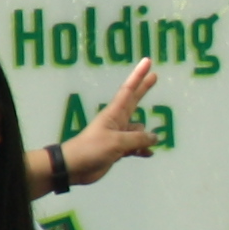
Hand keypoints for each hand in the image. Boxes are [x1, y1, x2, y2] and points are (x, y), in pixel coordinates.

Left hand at [65, 63, 163, 183]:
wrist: (73, 167)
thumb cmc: (92, 149)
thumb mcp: (117, 142)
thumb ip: (138, 139)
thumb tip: (154, 137)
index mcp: (114, 114)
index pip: (129, 90)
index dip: (139, 76)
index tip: (147, 62)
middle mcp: (117, 122)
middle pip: (135, 102)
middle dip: (144, 89)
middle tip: (155, 75)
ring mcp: (117, 136)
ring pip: (137, 131)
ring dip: (145, 137)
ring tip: (149, 144)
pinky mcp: (116, 150)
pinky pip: (134, 147)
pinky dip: (141, 150)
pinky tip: (148, 153)